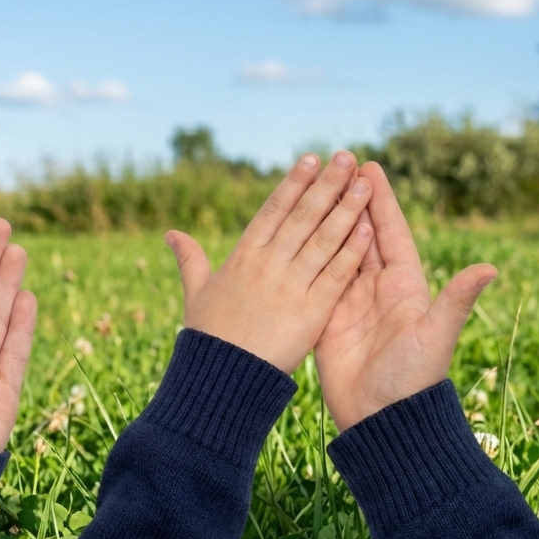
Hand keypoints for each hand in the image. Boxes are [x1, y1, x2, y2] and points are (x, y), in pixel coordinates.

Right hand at [165, 151, 373, 372]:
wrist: (219, 381)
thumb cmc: (208, 340)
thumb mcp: (195, 294)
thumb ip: (190, 260)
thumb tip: (171, 233)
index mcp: (242, 257)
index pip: (273, 211)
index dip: (293, 184)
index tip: (311, 159)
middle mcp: (267, 265)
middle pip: (302, 217)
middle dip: (326, 185)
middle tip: (347, 157)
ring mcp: (290, 287)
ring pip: (322, 239)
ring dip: (345, 209)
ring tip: (364, 183)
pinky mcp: (310, 312)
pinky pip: (334, 276)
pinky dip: (351, 252)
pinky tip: (367, 229)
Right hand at [313, 162, 496, 429]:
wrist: (382, 421)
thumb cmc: (414, 380)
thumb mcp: (436, 335)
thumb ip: (457, 299)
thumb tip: (490, 268)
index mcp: (406, 286)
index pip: (392, 232)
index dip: (382, 201)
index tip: (370, 167)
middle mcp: (379, 290)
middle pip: (363, 235)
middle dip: (351, 201)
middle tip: (337, 164)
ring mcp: (351, 304)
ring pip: (337, 252)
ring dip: (327, 221)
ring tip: (312, 189)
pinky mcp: (327, 320)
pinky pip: (317, 280)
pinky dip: (308, 256)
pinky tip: (292, 235)